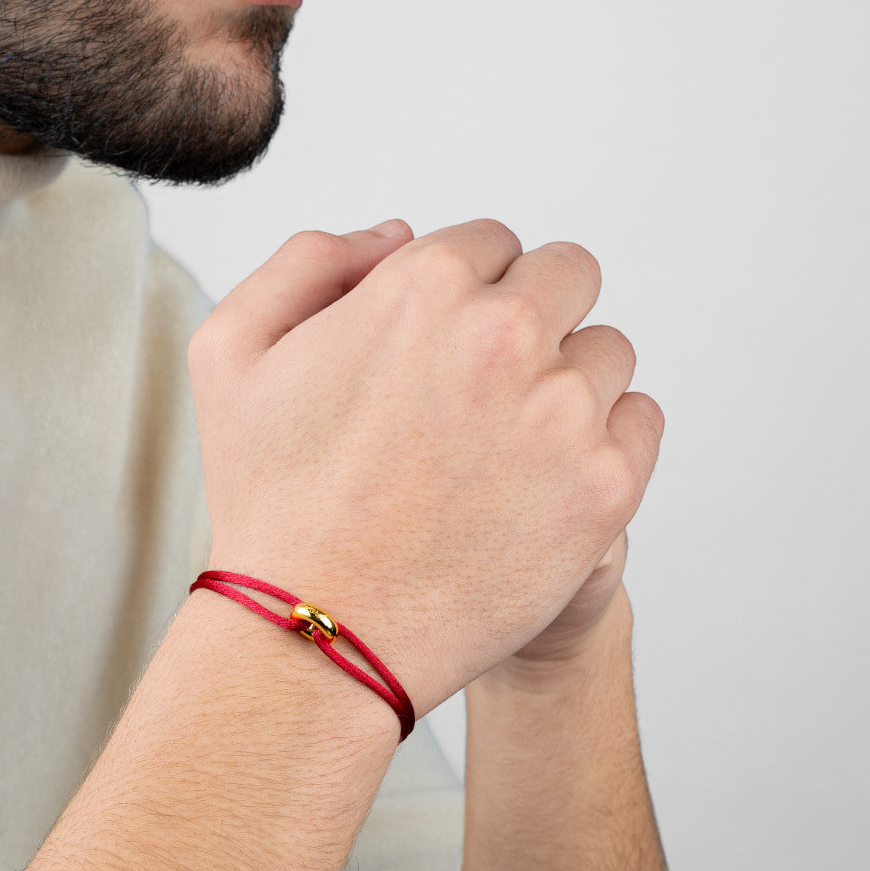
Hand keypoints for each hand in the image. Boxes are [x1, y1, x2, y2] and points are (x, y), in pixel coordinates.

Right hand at [190, 219, 662, 715]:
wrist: (317, 634)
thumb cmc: (268, 506)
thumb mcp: (230, 355)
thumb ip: (308, 264)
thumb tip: (399, 235)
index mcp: (425, 285)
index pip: (492, 245)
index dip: (464, 300)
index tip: (440, 359)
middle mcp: (506, 334)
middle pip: (566, 280)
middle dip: (530, 324)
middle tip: (480, 399)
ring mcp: (564, 412)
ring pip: (606, 356)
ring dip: (566, 387)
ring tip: (500, 457)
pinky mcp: (605, 486)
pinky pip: (639, 424)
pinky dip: (603, 445)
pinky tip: (540, 487)